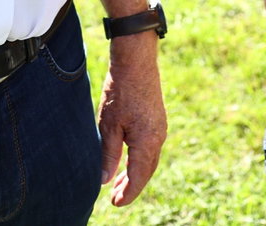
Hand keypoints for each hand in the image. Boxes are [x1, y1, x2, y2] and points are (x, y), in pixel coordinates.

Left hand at [96, 34, 165, 206]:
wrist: (136, 62)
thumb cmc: (120, 92)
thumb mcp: (109, 125)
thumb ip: (109, 155)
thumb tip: (105, 180)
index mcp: (147, 142)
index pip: (139, 177)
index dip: (128, 193)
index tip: (116, 204)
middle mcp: (158, 137)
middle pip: (146, 171)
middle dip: (132, 186)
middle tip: (116, 198)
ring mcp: (160, 128)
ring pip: (149, 159)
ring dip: (136, 173)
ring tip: (120, 182)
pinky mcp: (158, 119)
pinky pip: (151, 147)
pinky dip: (140, 159)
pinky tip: (129, 158)